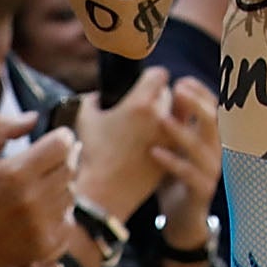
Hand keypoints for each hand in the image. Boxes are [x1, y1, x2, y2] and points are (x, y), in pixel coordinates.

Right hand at [0, 109, 78, 266]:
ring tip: (35, 190)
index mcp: (17, 173)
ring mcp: (42, 223)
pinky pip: (68, 218)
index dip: (61, 137)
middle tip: (42, 165)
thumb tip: (33, 117)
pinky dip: (58, 213)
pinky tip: (38, 212)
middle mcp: (34, 198)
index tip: (53, 140)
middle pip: (70, 166)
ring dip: (59, 187)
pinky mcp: (46, 244)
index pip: (63, 144)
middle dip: (60, 161)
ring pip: (71, 192)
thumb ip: (1, 127)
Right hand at [76, 65, 174, 221]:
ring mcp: (172, 135)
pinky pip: (179, 134)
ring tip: (152, 123)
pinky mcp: (176, 152)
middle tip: (143, 106)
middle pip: (170, 93)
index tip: (144, 83)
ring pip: (179, 113)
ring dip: (169, 114)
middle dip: (158, 96)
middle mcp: (162, 116)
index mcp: (142, 103)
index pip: (159, 74)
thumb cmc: (94, 154)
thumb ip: (93, 100)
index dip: (150, 77)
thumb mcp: (86, 120)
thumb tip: (98, 94)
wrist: (105, 191)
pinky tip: (155, 139)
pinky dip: (171, 133)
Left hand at [151, 77, 221, 237]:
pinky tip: (155, 152)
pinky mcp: (201, 189)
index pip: (213, 107)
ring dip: (181, 130)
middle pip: (212, 121)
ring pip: (200, 146)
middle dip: (195, 103)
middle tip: (177, 90)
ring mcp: (211, 170)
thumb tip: (160, 92)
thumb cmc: (175, 177)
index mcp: (210, 137)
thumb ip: (172, 123)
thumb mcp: (173, 147)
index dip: (200, 93)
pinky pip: (188, 173)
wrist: (182, 217)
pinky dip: (171, 161)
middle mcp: (215, 150)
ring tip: (161, 118)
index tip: (182, 81)